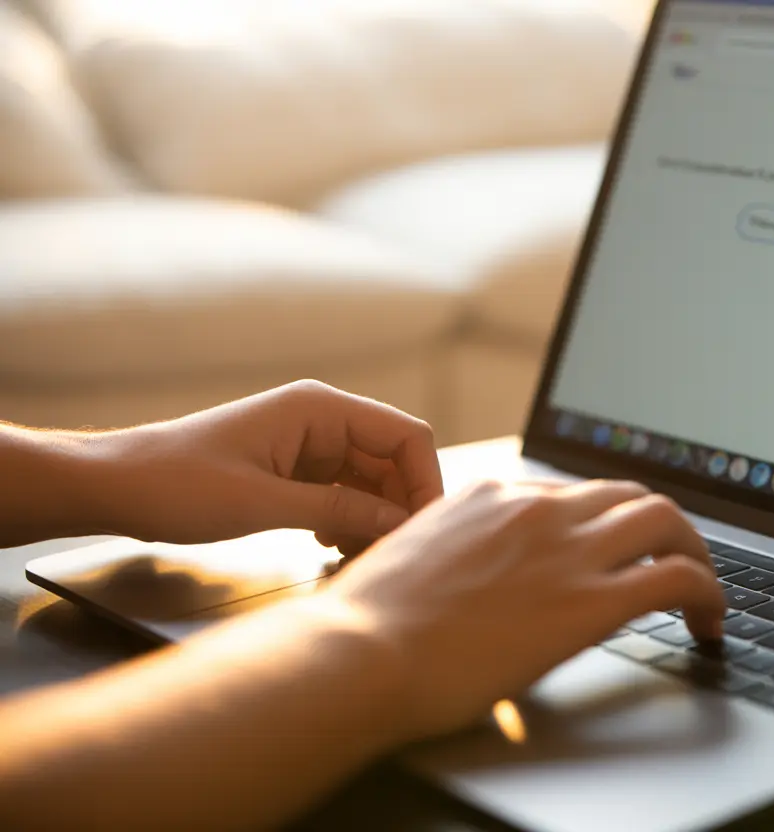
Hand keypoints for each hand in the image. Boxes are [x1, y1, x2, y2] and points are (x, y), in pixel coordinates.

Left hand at [87, 380, 441, 553]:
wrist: (116, 486)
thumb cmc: (178, 484)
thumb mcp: (262, 503)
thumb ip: (338, 508)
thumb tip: (400, 522)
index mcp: (320, 409)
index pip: (405, 436)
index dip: (424, 482)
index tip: (423, 531)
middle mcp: (322, 421)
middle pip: (393, 461)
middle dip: (399, 507)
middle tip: (391, 555)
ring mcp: (310, 445)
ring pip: (371, 481)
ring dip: (374, 518)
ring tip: (357, 556)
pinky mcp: (295, 470)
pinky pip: (344, 493)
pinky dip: (349, 520)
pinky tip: (331, 547)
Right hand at [324, 478, 726, 741]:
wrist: (360, 654)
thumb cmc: (369, 626)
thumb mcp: (415, 564)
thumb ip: (458, 555)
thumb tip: (476, 580)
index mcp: (492, 494)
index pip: (574, 494)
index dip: (605, 522)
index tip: (616, 548)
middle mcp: (537, 508)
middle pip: (629, 494)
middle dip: (660, 526)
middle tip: (673, 561)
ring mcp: (568, 549)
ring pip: (666, 519)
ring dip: (695, 551)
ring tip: (703, 590)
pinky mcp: (591, 600)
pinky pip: (678, 576)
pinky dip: (708, 593)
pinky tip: (709, 620)